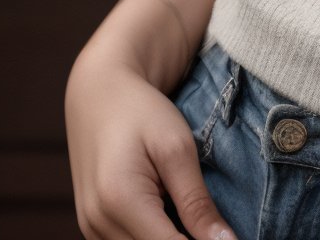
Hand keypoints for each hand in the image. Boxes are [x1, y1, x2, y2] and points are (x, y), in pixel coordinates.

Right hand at [65, 49, 237, 239]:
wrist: (98, 95)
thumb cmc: (141, 112)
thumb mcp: (177, 148)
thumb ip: (197, 203)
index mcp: (120, 200)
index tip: (228, 237)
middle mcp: (97, 223)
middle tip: (212, 223)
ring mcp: (91, 229)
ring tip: (190, 214)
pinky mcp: (92, 228)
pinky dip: (153, 237)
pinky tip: (171, 217)